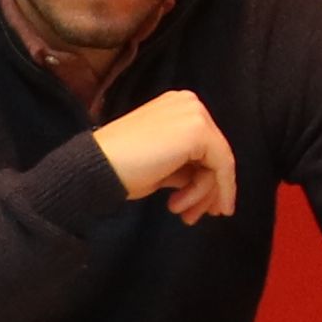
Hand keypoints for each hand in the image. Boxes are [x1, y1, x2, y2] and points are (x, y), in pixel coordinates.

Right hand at [92, 91, 240, 221]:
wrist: (100, 166)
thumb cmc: (122, 168)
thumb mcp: (163, 165)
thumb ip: (186, 166)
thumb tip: (208, 183)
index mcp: (179, 107)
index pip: (207, 146)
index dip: (208, 179)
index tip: (204, 207)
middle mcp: (190, 103)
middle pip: (216, 154)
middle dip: (207, 190)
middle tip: (193, 217)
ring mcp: (195, 114)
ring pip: (219, 163)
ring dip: (201, 194)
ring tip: (181, 212)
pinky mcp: (198, 130)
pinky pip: (221, 165)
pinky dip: (211, 190)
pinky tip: (186, 207)